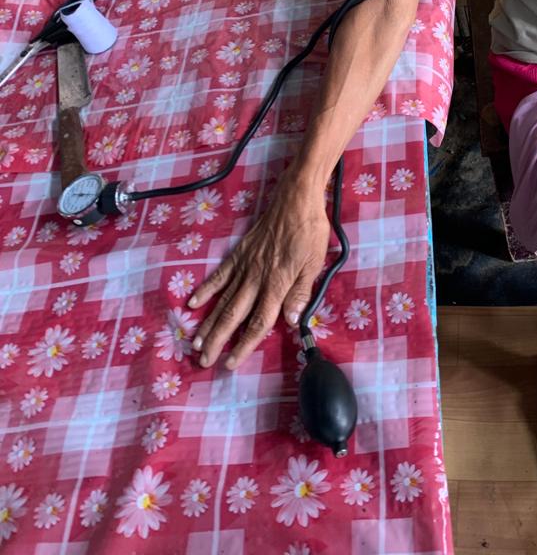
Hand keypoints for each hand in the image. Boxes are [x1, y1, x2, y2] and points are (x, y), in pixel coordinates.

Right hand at [187, 169, 329, 369]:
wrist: (296, 200)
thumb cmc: (309, 232)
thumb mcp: (315, 263)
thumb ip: (302, 293)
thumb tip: (292, 321)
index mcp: (277, 284)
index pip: (259, 323)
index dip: (244, 346)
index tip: (230, 364)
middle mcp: (257, 278)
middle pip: (234, 316)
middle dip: (218, 341)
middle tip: (202, 361)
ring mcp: (245, 265)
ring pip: (223, 300)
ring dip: (208, 322)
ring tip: (195, 342)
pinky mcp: (239, 253)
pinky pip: (219, 275)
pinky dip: (206, 289)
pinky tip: (193, 304)